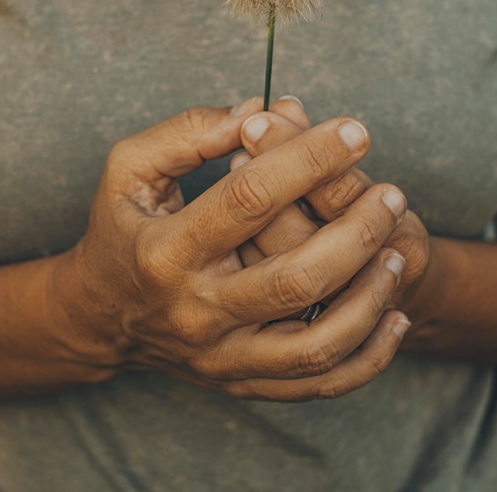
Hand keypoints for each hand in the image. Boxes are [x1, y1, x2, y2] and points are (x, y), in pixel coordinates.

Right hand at [49, 100, 410, 400]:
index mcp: (165, 250)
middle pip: (296, 277)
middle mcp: (195, 311)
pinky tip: (394, 316)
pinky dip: (368, 358)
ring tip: (396, 251)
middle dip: (357, 230)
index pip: (250, 199)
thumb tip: (257, 110)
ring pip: (317, 344)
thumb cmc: (120, 230)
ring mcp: (221, 356)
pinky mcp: (239, 381)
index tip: (353, 130)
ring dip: (371, 297)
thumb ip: (186, 132)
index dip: (308, 158)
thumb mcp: (129, 168)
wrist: (100, 315)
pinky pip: (317, 384)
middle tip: (391, 193)